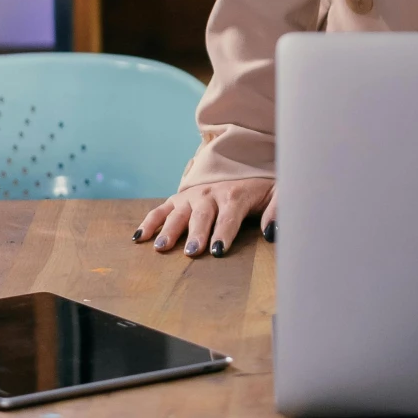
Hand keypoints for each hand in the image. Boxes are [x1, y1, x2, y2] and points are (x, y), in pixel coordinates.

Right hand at [134, 180, 275, 257]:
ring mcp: (192, 195)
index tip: (218, 251)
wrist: (244, 165)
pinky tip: (140, 237)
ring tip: (161, 246)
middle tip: (192, 251)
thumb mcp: (278, 194)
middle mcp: (210, 194)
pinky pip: (162, 209)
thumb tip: (271, 232)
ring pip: (179, 213)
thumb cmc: (261, 189)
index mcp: (235, 195)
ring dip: (170, 229)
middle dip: (196, 233)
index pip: (228, 217)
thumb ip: (277, 211)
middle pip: (202, 216)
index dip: (223, 233)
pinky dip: (149, 221)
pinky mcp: (180, 197)